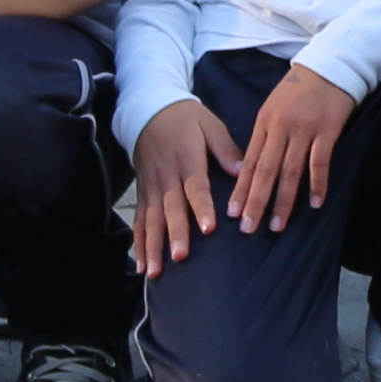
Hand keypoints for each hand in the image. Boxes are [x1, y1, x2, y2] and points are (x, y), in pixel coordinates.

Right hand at [130, 98, 229, 272]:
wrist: (149, 110)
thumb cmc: (187, 119)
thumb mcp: (210, 124)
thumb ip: (225, 149)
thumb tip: (242, 172)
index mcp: (186, 158)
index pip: (195, 186)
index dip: (201, 207)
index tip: (209, 228)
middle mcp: (166, 176)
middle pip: (170, 208)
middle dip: (175, 233)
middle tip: (181, 257)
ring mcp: (151, 187)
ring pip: (151, 220)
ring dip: (153, 246)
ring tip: (155, 271)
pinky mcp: (142, 193)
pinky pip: (139, 221)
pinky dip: (138, 243)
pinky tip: (142, 264)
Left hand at [228, 63, 359, 230]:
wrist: (330, 66)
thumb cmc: (299, 89)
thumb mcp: (273, 107)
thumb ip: (264, 135)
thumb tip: (251, 168)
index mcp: (264, 122)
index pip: (249, 162)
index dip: (241, 189)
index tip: (233, 213)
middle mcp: (281, 127)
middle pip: (265, 170)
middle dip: (255, 202)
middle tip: (249, 228)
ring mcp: (304, 129)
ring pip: (290, 171)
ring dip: (283, 201)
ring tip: (277, 225)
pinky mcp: (327, 130)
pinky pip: (320, 162)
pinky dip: (317, 184)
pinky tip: (315, 203)